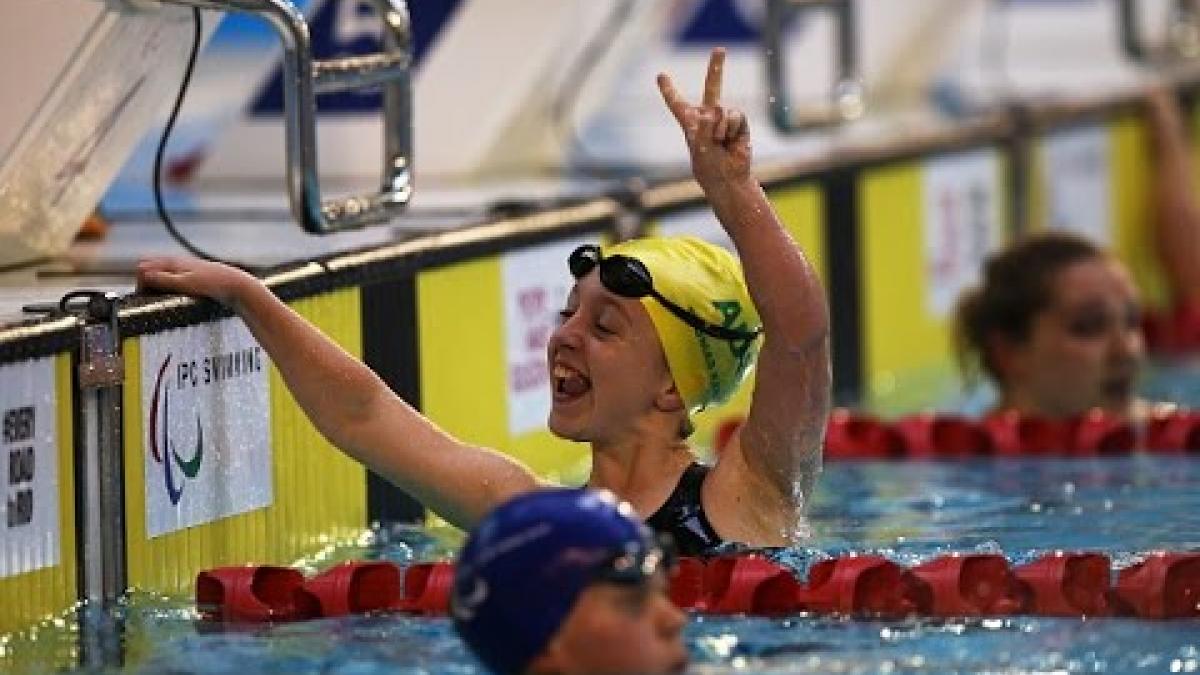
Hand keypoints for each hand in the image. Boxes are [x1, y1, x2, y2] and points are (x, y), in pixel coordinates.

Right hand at [136, 257, 256, 307]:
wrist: (236, 285)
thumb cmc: (213, 284)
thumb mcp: (185, 283)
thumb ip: (164, 279)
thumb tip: (142, 274)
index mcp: (172, 261)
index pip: (143, 267)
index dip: (139, 282)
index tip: (143, 296)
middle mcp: (176, 262)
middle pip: (149, 268)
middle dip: (144, 282)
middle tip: (148, 298)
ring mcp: (183, 268)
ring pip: (160, 274)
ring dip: (155, 285)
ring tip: (158, 299)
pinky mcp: (190, 276)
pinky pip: (170, 279)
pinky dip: (166, 286)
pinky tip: (172, 296)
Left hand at [657, 48, 751, 186]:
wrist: (727, 178)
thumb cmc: (708, 165)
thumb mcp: (699, 145)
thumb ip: (704, 125)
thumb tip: (717, 108)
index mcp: (690, 123)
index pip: (677, 103)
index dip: (669, 89)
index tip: (661, 76)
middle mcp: (708, 117)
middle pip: (712, 87)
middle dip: (717, 67)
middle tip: (720, 49)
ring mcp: (724, 120)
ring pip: (722, 108)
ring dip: (719, 127)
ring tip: (719, 142)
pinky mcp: (739, 124)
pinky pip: (735, 115)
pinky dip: (730, 128)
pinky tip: (729, 141)